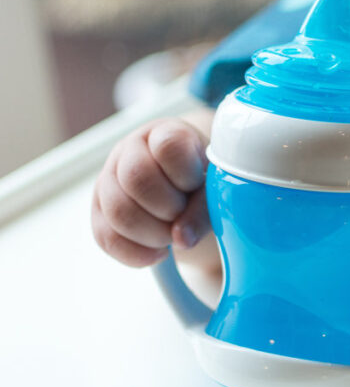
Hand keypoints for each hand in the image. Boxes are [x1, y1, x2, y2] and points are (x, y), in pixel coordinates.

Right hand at [92, 118, 209, 266]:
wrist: (188, 190)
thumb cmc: (204, 181)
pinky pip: (106, 238)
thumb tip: (181, 240)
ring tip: (174, 235)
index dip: (185, 174)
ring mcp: (108, 179)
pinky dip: (137, 253)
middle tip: (185, 215)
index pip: (168, 147)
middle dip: (169, 209)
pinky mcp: (98, 211)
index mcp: (165, 133)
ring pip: (119, 212)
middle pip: (137, 180)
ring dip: (154, 235)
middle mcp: (130, 150)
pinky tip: (159, 252)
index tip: (196, 185)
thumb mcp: (214, 186)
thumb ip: (204, 207)